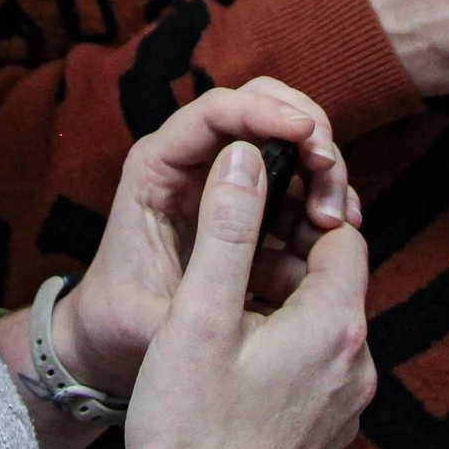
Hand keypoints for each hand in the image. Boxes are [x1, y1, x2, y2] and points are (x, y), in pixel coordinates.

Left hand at [56, 80, 356, 397]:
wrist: (109, 342)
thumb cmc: (117, 324)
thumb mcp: (152, 317)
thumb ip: (195, 283)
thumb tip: (244, 227)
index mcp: (155, 168)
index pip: (213, 112)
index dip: (264, 112)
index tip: (308, 135)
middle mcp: (189, 161)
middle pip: (259, 106)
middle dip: (304, 129)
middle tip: (329, 173)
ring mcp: (221, 181)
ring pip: (285, 142)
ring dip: (321, 169)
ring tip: (339, 220)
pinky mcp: (247, 208)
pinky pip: (295, 186)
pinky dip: (322, 200)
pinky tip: (339, 234)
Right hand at [109, 142, 376, 448]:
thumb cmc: (186, 427)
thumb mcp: (198, 313)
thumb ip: (228, 228)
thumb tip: (247, 154)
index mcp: (335, 326)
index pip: (344, 235)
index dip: (304, 210)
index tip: (262, 205)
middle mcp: (358, 369)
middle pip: (338, 283)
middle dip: (292, 259)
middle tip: (234, 253)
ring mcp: (347, 412)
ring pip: (328, 332)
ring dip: (288, 311)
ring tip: (226, 314)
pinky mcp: (328, 443)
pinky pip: (319, 377)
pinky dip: (288, 359)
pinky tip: (238, 372)